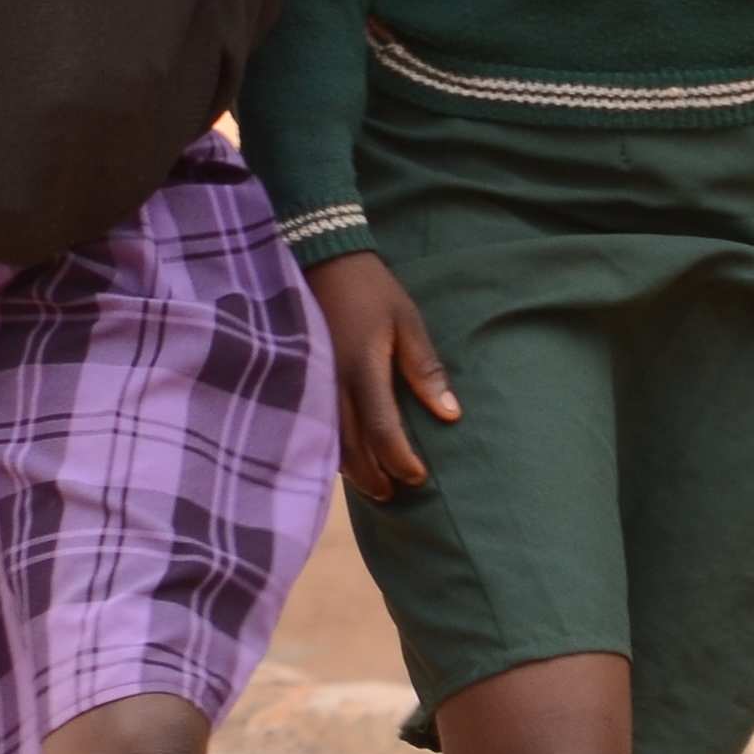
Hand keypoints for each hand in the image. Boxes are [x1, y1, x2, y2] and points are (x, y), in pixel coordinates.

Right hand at [307, 252, 460, 502]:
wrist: (321, 260)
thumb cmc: (372, 290)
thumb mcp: (407, 321)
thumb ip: (425, 369)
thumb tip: (450, 414)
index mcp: (363, 369)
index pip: (382, 431)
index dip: (401, 460)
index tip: (419, 477)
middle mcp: (333, 384)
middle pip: (352, 448)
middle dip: (374, 477)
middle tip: (395, 494)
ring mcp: (313, 384)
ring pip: (330, 443)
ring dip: (353, 470)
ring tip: (375, 485)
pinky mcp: (303, 381)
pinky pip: (317, 427)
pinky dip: (334, 449)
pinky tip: (348, 457)